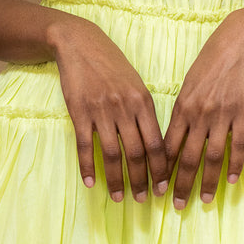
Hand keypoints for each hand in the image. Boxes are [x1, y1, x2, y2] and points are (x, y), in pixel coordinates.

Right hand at [49, 15, 166, 201]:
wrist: (80, 43)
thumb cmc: (112, 64)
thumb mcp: (135, 84)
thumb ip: (144, 112)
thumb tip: (155, 144)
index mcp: (143, 101)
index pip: (157, 143)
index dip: (161, 169)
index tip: (164, 187)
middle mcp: (125, 108)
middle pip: (136, 153)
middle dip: (141, 180)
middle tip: (144, 200)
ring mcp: (102, 111)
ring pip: (112, 154)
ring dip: (116, 180)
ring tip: (118, 198)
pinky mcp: (80, 112)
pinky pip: (86, 145)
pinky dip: (88, 166)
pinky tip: (91, 182)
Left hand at [161, 9, 243, 209]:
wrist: (242, 40)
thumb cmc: (212, 59)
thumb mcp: (190, 82)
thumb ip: (183, 108)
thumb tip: (174, 134)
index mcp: (182, 106)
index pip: (168, 145)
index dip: (162, 170)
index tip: (157, 188)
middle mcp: (199, 113)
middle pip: (187, 157)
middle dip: (180, 184)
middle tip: (176, 206)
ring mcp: (222, 115)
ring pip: (212, 156)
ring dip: (207, 182)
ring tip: (203, 201)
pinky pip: (238, 146)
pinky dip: (234, 165)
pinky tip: (231, 181)